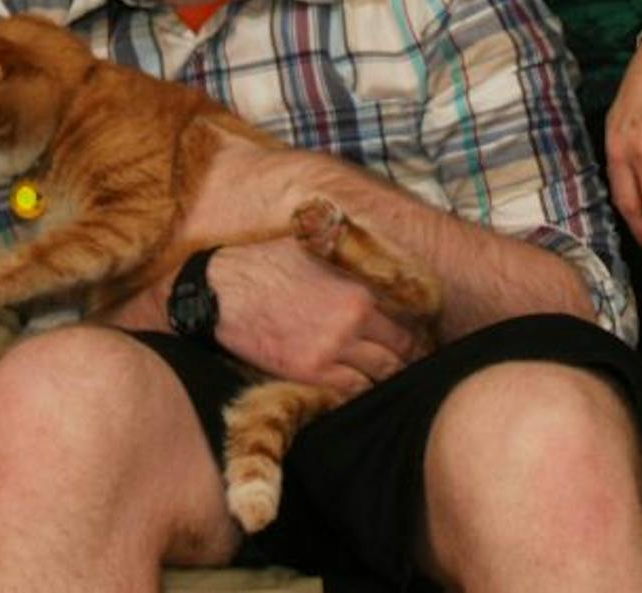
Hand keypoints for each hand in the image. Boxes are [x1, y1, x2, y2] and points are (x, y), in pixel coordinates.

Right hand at [208, 238, 430, 395]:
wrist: (224, 293)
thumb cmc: (267, 265)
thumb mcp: (317, 250)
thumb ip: (351, 261)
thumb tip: (376, 259)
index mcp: (359, 290)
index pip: (407, 323)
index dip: (416, 338)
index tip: (417, 346)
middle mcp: (353, 321)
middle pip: (400, 354)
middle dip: (406, 363)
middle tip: (407, 369)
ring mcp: (333, 350)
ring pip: (380, 377)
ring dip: (384, 380)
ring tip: (387, 385)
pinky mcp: (310, 373)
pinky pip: (350, 393)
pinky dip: (358, 393)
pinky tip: (357, 389)